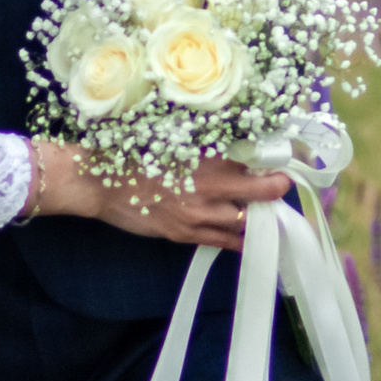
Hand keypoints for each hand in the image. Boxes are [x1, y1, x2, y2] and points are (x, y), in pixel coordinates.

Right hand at [39, 148, 289, 251]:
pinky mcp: (185, 234)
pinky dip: (237, 240)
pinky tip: (245, 238)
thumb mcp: (171, 138)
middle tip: (281, 186)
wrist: (99, 182)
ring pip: (245, 222)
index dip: (272, 163)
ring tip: (264, 213)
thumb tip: (232, 144)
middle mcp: (209, 189)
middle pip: (261, 193)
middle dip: (275, 190)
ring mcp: (198, 216)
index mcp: (207, 159)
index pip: (255, 161)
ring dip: (257, 218)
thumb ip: (204, 144)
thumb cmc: (131, 153)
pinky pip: (222, 242)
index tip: (281, 162)